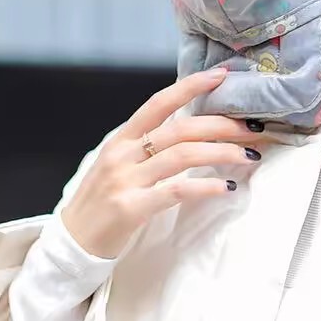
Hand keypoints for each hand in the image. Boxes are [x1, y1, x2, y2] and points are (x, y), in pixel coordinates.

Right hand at [61, 68, 264, 258]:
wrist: (69, 245)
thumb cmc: (101, 200)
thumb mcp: (119, 162)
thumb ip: (148, 144)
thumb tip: (193, 127)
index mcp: (121, 138)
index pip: (160, 102)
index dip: (191, 85)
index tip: (221, 75)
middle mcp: (123, 153)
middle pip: (180, 128)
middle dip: (221, 124)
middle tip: (251, 127)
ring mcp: (125, 180)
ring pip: (182, 155)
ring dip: (221, 152)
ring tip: (249, 155)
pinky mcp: (131, 209)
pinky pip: (176, 191)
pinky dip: (206, 187)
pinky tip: (227, 187)